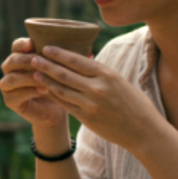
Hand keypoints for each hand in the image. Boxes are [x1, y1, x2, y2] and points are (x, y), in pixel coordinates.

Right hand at [0, 38, 69, 129]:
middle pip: (12, 60)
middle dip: (26, 60)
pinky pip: (15, 94)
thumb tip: (86, 47)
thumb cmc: (61, 85)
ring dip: (27, 76)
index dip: (23, 44)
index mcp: (22, 56)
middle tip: (38, 61)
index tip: (33, 43)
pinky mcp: (10, 100)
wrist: (56, 110)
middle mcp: (11, 69)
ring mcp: (8, 85)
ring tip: (42, 76)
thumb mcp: (62, 69)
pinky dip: (29, 91)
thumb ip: (64, 58)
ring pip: (12, 77)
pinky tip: (43, 89)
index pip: (17, 46)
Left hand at [27, 47, 167, 152]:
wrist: (145, 131)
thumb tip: (82, 61)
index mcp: (107, 75)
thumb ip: (100, 73)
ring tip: (34, 73)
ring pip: (61, 89)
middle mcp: (97, 88)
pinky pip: (65, 104)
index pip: (77, 60)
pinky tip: (45, 90)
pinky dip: (54, 96)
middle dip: (46, 65)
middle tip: (32, 58)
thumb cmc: (135, 104)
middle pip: (65, 73)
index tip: (46, 47)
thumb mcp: (120, 82)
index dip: (59, 53)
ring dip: (46, 80)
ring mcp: (91, 104)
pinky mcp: (87, 118)